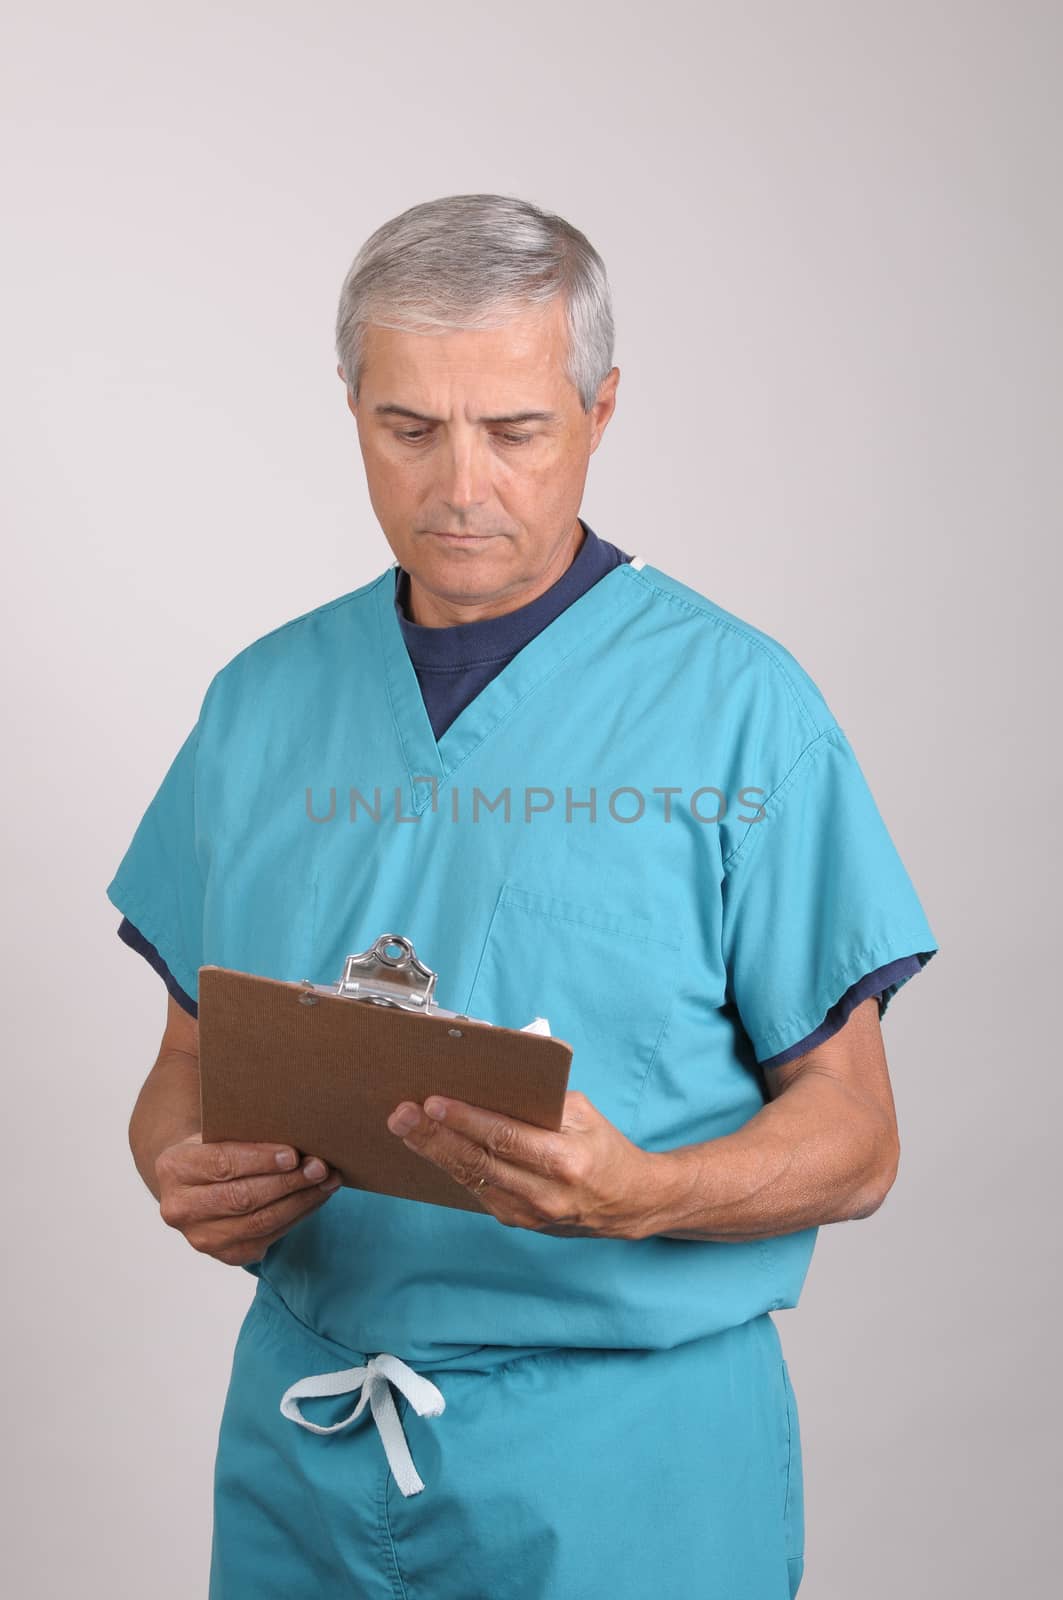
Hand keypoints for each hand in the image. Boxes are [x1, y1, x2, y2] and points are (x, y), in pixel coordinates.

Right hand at [155, 1134, 342, 1266]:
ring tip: (327, 1181)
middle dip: (287, 1182)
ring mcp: (201, 1237)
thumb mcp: (217, 1129)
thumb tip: (297, 1126)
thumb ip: (245, 1129)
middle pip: (242, 1197)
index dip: (259, 1160)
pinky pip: (269, 1237)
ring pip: (259, 1222)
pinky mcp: (226, 1255)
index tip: (293, 1154)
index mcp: (173, 1168)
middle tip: (320, 1167)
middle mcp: (180, 1208)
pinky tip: (316, 1197)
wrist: (195, 1182)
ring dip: (300, 1201)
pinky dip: (298, 1216)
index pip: (221, 1164)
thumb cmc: (214, 1146)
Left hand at [386, 1090, 655, 1238]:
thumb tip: (493, 1079)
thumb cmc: (605, 1148)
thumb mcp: (584, 1114)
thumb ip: (542, 1100)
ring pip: (471, 1180)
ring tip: (404, 1128)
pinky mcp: (517, 1222)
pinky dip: (451, 1168)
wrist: (629, 1203)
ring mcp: (528, 1214)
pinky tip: (429, 1148)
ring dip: (433, 1153)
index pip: (505, 1138)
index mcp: (564, 1161)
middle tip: (401, 1115)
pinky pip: (477, 1191)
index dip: (466, 1121)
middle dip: (434, 1136)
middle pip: (478, 1163)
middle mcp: (543, 1194)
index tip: (433, 1102)